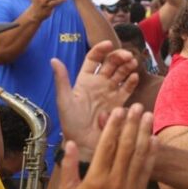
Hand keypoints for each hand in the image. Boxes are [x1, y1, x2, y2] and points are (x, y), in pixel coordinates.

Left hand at [53, 41, 139, 158]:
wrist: (83, 144)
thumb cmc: (71, 123)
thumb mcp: (64, 100)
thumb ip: (61, 80)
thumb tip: (53, 59)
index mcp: (85, 80)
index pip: (94, 59)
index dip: (101, 50)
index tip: (109, 44)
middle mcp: (99, 83)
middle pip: (111, 63)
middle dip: (119, 57)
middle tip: (127, 55)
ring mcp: (110, 92)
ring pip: (121, 73)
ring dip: (127, 66)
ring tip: (133, 63)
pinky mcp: (119, 103)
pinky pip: (127, 89)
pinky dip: (132, 82)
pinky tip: (134, 78)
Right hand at [60, 105, 156, 188]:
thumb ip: (68, 165)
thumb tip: (71, 142)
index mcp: (95, 179)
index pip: (106, 146)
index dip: (113, 126)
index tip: (118, 110)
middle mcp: (114, 182)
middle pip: (126, 146)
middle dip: (132, 124)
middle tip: (137, 107)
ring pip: (139, 155)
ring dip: (144, 133)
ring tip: (148, 116)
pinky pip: (147, 170)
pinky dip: (151, 153)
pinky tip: (153, 138)